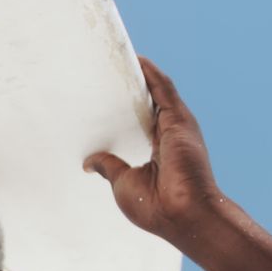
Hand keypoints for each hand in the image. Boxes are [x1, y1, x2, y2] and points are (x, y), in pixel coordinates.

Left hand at [83, 57, 222, 243]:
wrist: (182, 215)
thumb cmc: (155, 207)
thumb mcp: (123, 183)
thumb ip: (109, 166)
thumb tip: (89, 162)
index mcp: (159, 150)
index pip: (141, 120)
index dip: (126, 105)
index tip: (109, 94)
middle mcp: (170, 135)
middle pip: (149, 101)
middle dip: (133, 84)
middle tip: (111, 69)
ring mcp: (177, 126)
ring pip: (157, 90)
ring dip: (141, 73)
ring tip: (121, 56)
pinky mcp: (179, 120)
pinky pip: (163, 88)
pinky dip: (151, 73)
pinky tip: (136, 59)